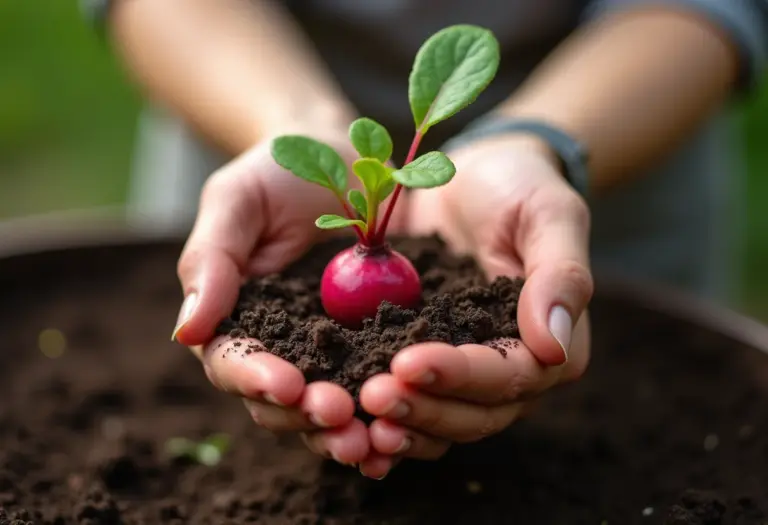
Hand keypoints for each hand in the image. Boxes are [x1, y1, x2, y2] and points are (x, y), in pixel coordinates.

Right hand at [171, 125, 405, 466]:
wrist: (343, 161)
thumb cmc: (278, 173)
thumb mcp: (237, 200)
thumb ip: (211, 261)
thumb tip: (186, 332)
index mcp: (235, 319)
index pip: (233, 362)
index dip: (255, 379)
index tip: (287, 384)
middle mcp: (280, 348)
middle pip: (280, 402)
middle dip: (306, 416)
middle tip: (340, 417)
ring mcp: (330, 352)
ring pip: (328, 409)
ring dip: (347, 430)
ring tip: (374, 439)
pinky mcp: (375, 347)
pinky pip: (377, 386)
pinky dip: (388, 413)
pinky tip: (407, 427)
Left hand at [357, 134, 593, 476]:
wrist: (473, 179)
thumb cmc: (520, 187)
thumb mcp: (549, 214)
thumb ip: (561, 275)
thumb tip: (554, 349)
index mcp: (548, 345)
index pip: (509, 377)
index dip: (461, 376)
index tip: (408, 362)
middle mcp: (511, 372)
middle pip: (473, 414)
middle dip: (423, 408)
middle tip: (371, 394)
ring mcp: (466, 373)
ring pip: (440, 421)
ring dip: (401, 424)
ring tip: (353, 415)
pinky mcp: (427, 363)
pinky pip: (411, 401)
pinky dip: (382, 420)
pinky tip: (344, 420)